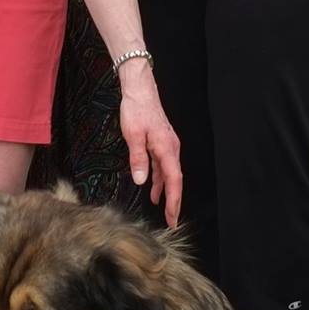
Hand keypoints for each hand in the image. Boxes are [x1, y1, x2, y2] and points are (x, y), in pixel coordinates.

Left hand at [117, 63, 182, 224]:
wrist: (140, 89)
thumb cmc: (137, 109)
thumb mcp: (133, 135)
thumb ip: (138, 159)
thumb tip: (141, 181)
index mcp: (167, 148)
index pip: (174, 181)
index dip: (174, 201)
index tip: (173, 218)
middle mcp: (171, 148)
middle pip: (175, 180)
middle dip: (173, 201)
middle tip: (171, 220)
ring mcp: (167, 145)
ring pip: (169, 173)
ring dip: (164, 190)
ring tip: (159, 206)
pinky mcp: (161, 141)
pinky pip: (163, 164)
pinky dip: (159, 177)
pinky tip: (151, 184)